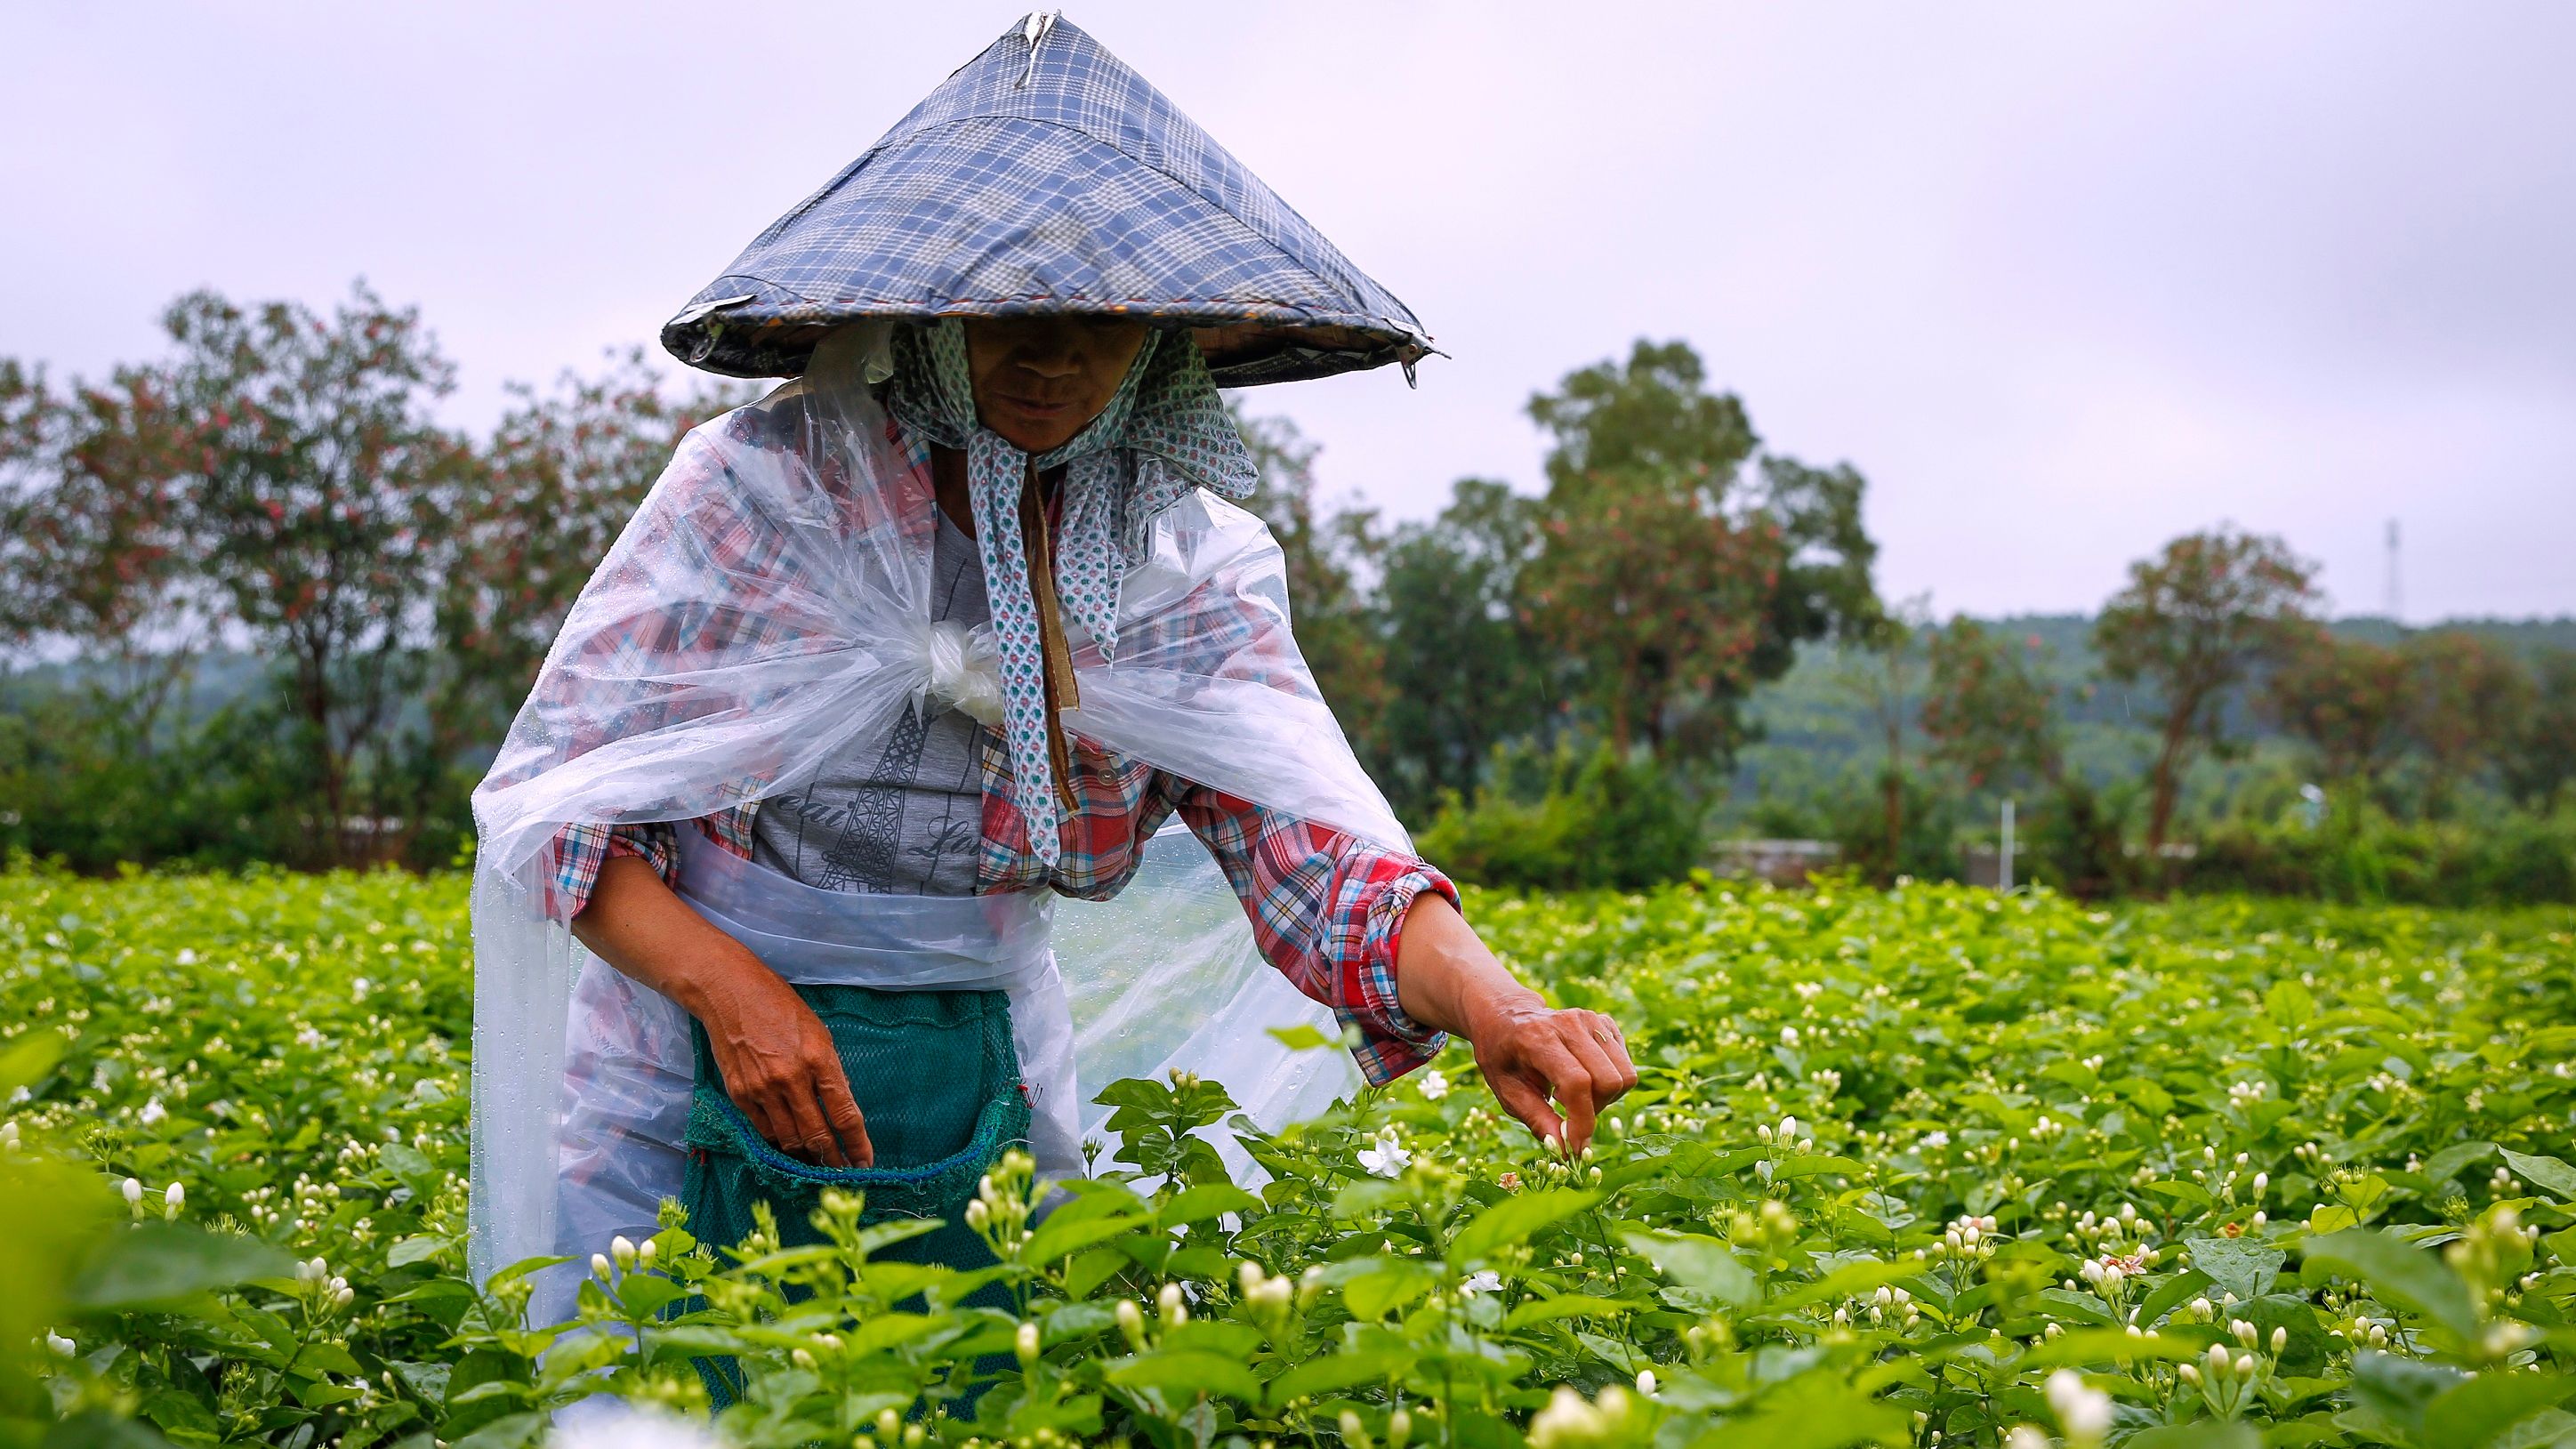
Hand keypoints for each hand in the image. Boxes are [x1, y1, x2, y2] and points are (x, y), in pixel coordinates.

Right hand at [571, 854, 873, 1167]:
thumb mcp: (818, 1032)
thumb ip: (830, 1072)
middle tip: (844, 1175)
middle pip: (817, 1136)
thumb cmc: (780, 1006)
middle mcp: (792, 1079)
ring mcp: (763, 1090)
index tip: (866, 1163)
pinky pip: (764, 1131)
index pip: (844, 1115)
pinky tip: (789, 1148)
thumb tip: (840, 1108)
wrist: (729, 993)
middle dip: (833, 1161)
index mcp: (819, 1059)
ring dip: (806, 1158)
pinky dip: (779, 1143)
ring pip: (789, 1140)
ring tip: (819, 1167)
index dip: (858, 1145)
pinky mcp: (741, 1095)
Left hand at [1466, 995, 1637, 1156]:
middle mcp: (1569, 1023)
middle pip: (1609, 1080)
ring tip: (1576, 1096)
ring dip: (1606, 1097)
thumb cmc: (1503, 1057)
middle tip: (1570, 1114)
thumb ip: (1537, 1119)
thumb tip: (1567, 1151)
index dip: (1582, 1121)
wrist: (1506, 1017)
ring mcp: (1591, 1020)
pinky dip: (1611, 1082)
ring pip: (1625, 1074)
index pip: (1577, 1082)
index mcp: (1538, 1038)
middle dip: (1596, 1110)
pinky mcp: (1605, 1023)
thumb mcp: (1507, 1091)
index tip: (1576, 1146)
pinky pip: (1626, 1065)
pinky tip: (1584, 1078)